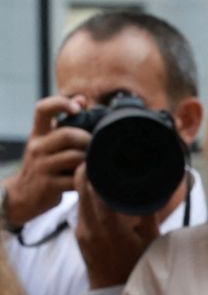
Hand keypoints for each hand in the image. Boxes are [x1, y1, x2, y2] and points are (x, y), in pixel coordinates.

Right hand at [3, 95, 89, 225]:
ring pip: (74, 157)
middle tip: (96, 146)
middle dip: (87, 139)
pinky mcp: (48, 185)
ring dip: (89, 160)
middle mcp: (37, 147)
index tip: (78, 108)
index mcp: (38, 133)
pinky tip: (89, 179)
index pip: (42, 109)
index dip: (61, 103)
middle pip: (67, 135)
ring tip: (94, 163)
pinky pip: (75, 179)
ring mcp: (42, 166)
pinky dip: (86, 179)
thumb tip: (82, 99)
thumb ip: (65, 122)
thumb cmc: (44, 165)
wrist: (23, 195)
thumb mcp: (48, 142)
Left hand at [74, 166, 159, 288]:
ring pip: (80, 197)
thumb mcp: (151, 240)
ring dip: (88, 182)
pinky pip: (81, 208)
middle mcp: (90, 227)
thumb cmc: (137, 267)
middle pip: (82, 188)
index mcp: (109, 228)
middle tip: (100, 155)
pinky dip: (89, 196)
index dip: (96, 170)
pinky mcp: (79, 233)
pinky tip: (100, 191)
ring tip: (103, 170)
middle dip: (88, 169)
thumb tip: (156, 188)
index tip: (104, 155)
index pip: (95, 190)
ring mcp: (82, 230)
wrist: (114, 291)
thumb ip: (149, 213)